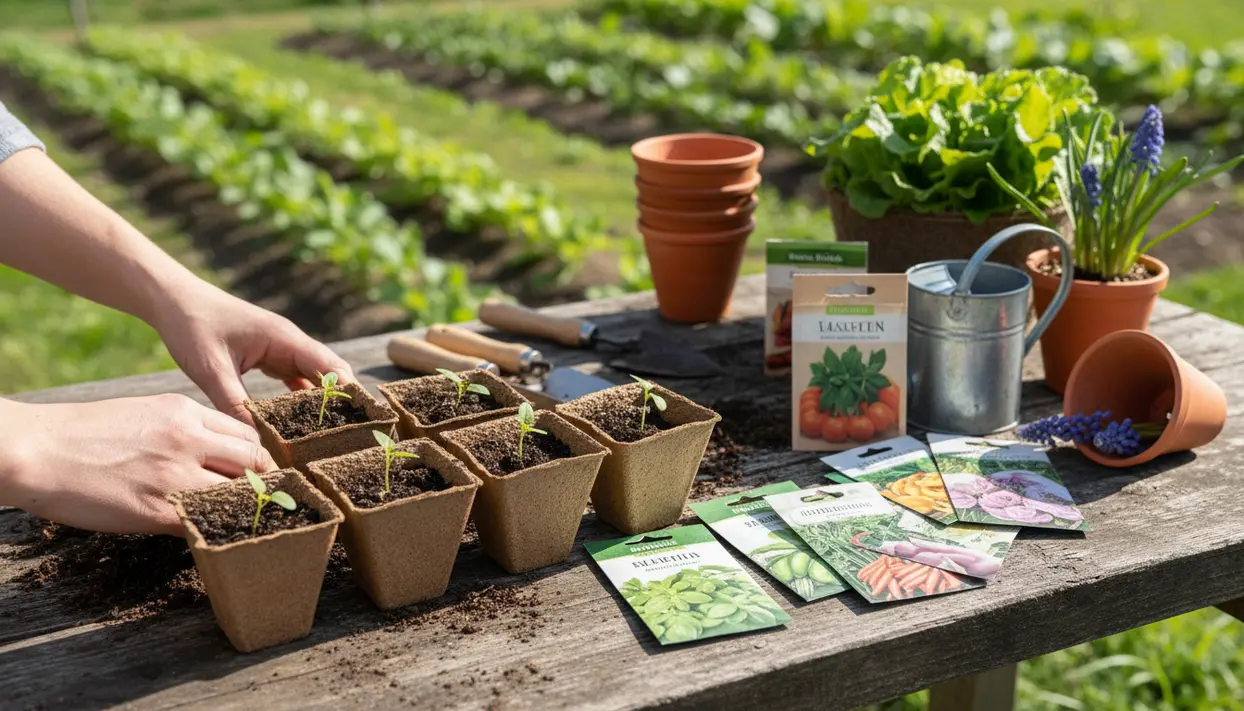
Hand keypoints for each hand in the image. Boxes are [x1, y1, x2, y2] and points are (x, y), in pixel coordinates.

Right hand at [1, 395, 277, 535]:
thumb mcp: (144, 414)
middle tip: (269, 500)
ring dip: (247, 507)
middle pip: (256, 461)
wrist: (36, 450)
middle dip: (266, 481)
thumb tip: (213, 454)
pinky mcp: (158, 509)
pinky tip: (217, 535)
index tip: (265, 473)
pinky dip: (215, 528)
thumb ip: (185, 430)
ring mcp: (176, 474)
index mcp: (185, 412)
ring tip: (249, 520)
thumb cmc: (83, 434)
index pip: (248, 434)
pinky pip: (205, 521)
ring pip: (239, 492)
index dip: (262, 456)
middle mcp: (189, 439)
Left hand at [152, 282, 353, 425]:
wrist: (173, 301)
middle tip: (357, 437)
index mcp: (285, 339)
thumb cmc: (192, 327)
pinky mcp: (269, 357)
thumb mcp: (212, 370)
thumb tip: (255, 444)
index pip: (332, 367)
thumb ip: (235, 406)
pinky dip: (301, 401)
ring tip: (335, 437)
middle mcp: (290, 343)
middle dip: (344, 402)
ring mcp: (281, 350)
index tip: (366, 420)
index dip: (350, 393)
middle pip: (330, 374)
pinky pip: (294, 380)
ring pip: (314, 379)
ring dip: (323, 404)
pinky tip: (302, 425)